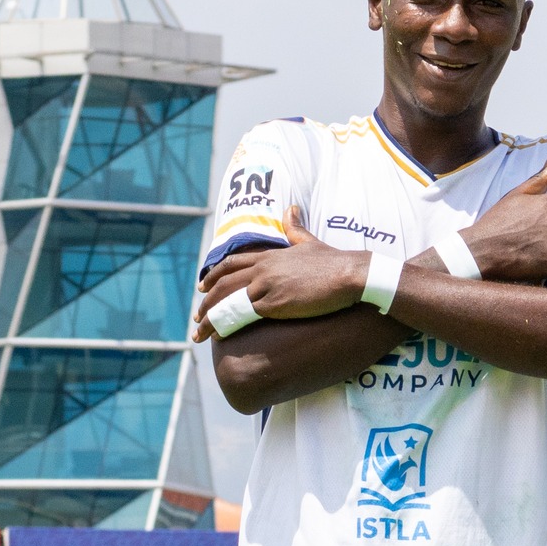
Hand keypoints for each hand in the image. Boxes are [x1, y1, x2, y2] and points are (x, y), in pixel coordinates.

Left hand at [192, 206, 367, 341]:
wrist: (349, 274)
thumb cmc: (335, 261)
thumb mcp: (310, 242)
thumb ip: (296, 228)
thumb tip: (290, 208)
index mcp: (270, 256)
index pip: (232, 264)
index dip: (214, 275)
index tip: (202, 287)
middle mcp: (263, 270)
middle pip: (224, 283)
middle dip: (206, 301)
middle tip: (197, 315)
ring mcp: (266, 287)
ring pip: (227, 301)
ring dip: (210, 319)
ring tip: (199, 333)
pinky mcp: (274, 304)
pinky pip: (241, 316)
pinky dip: (226, 325)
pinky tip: (218, 337)